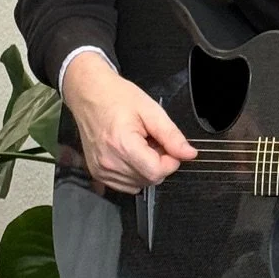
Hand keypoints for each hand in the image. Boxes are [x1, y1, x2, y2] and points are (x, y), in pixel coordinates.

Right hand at [62, 54, 195, 192]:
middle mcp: (109, 161)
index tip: (168, 146)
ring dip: (145, 168)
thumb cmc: (115, 97)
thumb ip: (171, 135)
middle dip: (158, 163)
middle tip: (152, 140)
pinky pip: (126, 184)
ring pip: (139, 183)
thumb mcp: (151, 110)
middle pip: (149, 179)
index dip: (170, 161)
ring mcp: (101, 170)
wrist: (88, 93)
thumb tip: (189, 154)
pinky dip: (134, 172)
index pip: (157, 172)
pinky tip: (129, 153)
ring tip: (138, 144)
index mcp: (122, 144)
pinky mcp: (97, 173)